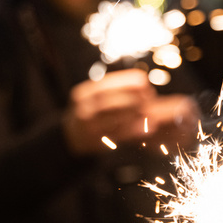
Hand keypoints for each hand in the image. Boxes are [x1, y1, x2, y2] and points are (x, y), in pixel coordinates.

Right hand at [63, 69, 199, 154]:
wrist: (72, 135)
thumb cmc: (93, 112)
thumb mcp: (96, 97)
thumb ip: (115, 90)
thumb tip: (143, 82)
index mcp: (85, 93)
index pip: (105, 84)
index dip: (126, 82)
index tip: (144, 81)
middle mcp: (83, 108)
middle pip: (108, 101)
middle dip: (131, 97)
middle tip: (149, 96)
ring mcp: (87, 125)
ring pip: (111, 118)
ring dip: (133, 113)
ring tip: (148, 111)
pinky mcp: (95, 140)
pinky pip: (115, 135)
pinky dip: (131, 131)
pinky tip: (145, 129)